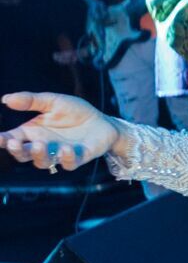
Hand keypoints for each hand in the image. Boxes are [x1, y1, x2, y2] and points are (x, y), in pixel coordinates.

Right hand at [0, 92, 118, 170]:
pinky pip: (69, 163)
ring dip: (39, 155)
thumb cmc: (75, 112)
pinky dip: (67, 157)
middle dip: (17, 151)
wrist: (102, 121)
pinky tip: (66, 148)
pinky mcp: (78, 158)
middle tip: (15, 143)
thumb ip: (31, 101)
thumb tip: (6, 99)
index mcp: (33, 132)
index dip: (4, 140)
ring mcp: (59, 154)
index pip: (13, 139)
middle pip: (24, 155)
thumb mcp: (53, 101)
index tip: (0, 138)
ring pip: (44, 162)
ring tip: (39, 144)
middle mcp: (43, 146)